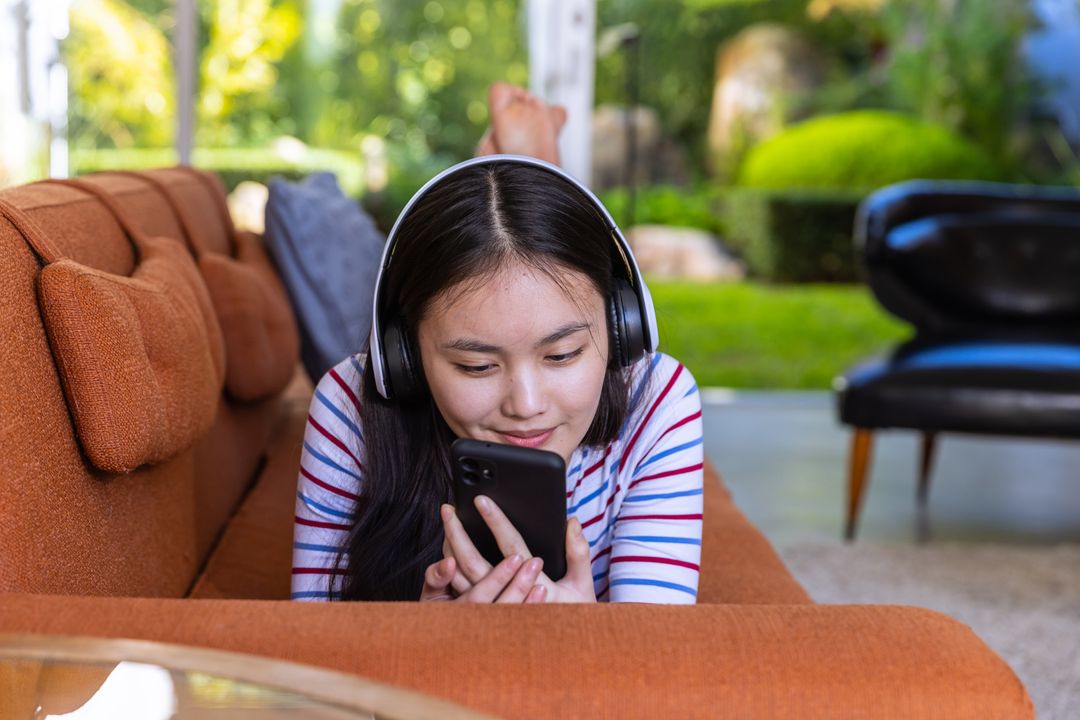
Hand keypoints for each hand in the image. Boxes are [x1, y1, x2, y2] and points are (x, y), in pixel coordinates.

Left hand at [440, 497, 596, 603]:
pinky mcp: (480, 615)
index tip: (481, 501)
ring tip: (447, 522)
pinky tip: (447, 549)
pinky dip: (451, 568)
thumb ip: (578, 553)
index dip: (495, 521)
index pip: (511, 547)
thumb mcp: (581, 586)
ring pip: (462, 576)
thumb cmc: (570, 617)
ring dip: (451, 548)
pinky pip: (459, 589)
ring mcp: (490, 610)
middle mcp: (507, 601)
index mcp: (534, 587)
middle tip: (449, 508)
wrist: (559, 651)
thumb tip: (571, 522)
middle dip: (458, 532)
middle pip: (473, 561)